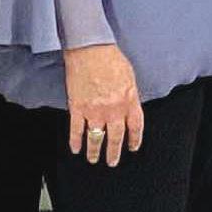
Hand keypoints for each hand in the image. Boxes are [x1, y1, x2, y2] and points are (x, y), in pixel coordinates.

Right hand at [63, 44, 144, 164]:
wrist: (90, 49)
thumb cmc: (110, 58)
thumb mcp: (130, 77)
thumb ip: (130, 96)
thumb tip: (130, 108)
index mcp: (129, 101)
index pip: (135, 127)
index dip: (134, 140)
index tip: (133, 147)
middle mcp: (113, 109)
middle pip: (116, 137)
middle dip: (114, 152)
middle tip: (112, 161)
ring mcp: (94, 110)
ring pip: (96, 137)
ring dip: (95, 151)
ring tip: (94, 159)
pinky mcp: (77, 107)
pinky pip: (76, 129)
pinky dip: (75, 141)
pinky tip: (75, 148)